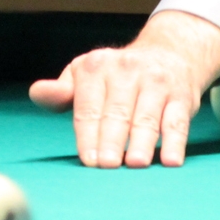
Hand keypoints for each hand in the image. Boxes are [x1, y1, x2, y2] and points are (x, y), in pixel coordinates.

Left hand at [29, 10, 219, 167]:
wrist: (168, 54)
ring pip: (146, 116)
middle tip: (107, 165)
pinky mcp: (181, 96)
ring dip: (142, 141)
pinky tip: (170, 160)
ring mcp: (156, 82)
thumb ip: (61, 92)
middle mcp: (126, 69)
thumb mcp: (84, 76)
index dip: (88, 135)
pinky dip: (175, 142)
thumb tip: (37, 92)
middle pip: (116, 112)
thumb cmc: (115, 76)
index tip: (88, 159)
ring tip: (135, 163)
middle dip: (111, 140)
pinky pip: (177, 121)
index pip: (89, 106)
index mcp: (96, 66)